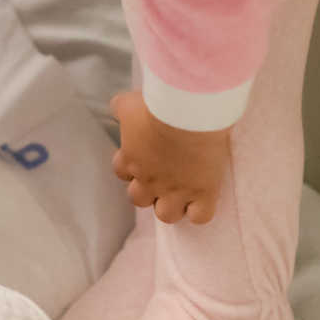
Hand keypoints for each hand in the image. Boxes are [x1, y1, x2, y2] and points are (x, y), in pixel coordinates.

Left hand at [110, 91, 230, 223]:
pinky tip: (203, 198)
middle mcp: (150, 179)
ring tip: (183, 193)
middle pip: (138, 199)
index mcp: (131, 159)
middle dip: (147, 191)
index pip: (121, 173)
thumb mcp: (128, 103)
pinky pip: (200, 217)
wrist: (188, 114)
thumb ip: (119, 108)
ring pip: (166, 214)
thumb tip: (116, 107)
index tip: (143, 158)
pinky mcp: (203, 192)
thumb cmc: (157, 106)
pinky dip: (200, 211)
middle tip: (163, 177)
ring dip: (171, 206)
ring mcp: (176, 189)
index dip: (131, 167)